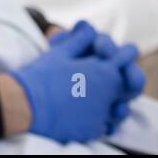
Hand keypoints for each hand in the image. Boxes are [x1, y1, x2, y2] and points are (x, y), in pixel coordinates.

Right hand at [11, 21, 140, 143]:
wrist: (27, 104)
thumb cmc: (43, 75)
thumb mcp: (61, 52)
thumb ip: (81, 39)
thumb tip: (90, 27)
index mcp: (104, 71)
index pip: (126, 58)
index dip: (126, 52)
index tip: (129, 50)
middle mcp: (110, 94)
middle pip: (128, 86)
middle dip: (124, 79)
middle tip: (114, 76)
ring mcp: (102, 114)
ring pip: (118, 108)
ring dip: (113, 102)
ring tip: (99, 99)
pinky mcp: (93, 130)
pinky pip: (104, 125)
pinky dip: (99, 119)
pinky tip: (86, 113)